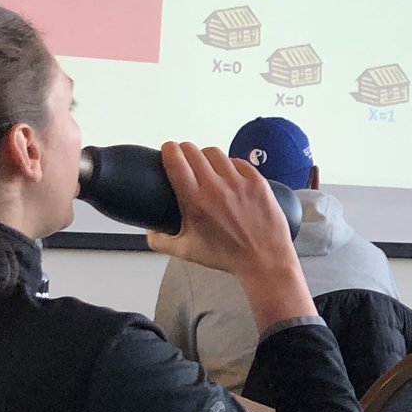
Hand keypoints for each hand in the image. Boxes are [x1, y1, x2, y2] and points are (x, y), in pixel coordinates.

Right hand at [148, 143, 297, 274]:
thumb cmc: (227, 256)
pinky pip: (238, 161)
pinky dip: (230, 165)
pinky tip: (228, 176)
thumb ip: (159, 240)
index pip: (175, 160)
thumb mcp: (186, 251)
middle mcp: (216, 188)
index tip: (168, 151)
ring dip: (206, 157)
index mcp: (195, 201)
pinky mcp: (257, 182)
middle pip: (192, 150)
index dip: (169, 150)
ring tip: (207, 168)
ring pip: (214, 152)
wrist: (263, 260)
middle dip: (184, 151)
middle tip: (184, 160)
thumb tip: (148, 229)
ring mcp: (238, 183)